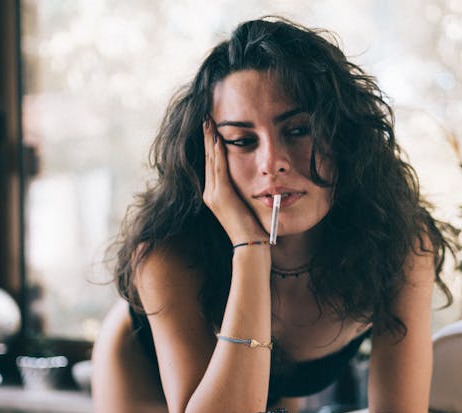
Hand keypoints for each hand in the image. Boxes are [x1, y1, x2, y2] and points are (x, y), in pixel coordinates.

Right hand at [202, 118, 266, 243]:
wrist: (250, 247)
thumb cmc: (253, 230)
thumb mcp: (247, 206)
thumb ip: (245, 193)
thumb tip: (256, 181)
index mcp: (215, 195)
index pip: (212, 164)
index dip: (209, 144)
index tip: (210, 127)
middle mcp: (210, 193)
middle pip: (207, 158)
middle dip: (206, 136)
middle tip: (205, 116)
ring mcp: (213, 194)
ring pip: (210, 160)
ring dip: (208, 138)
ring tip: (207, 120)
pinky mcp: (221, 195)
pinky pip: (218, 168)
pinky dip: (216, 152)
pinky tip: (216, 137)